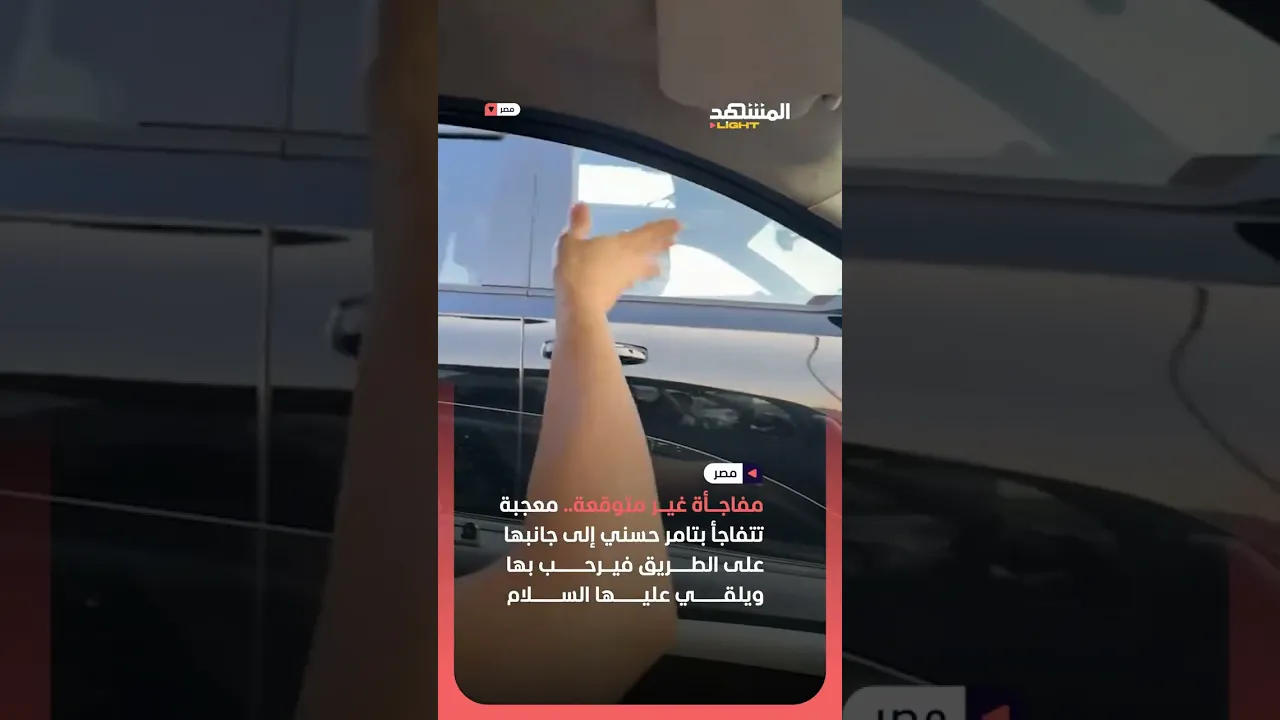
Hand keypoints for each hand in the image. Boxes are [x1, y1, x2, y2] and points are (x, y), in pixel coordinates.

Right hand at [554, 203, 679, 315]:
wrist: (580, 306)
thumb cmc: (577, 269)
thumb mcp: (571, 243)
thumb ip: (579, 224)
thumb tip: (581, 205)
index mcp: (623, 244)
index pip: (648, 233)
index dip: (663, 228)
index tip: (678, 225)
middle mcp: (631, 259)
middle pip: (650, 250)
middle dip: (662, 244)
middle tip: (674, 241)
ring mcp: (627, 277)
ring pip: (644, 267)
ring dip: (653, 264)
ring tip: (659, 266)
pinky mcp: (620, 291)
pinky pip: (633, 279)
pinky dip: (636, 276)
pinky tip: (633, 279)